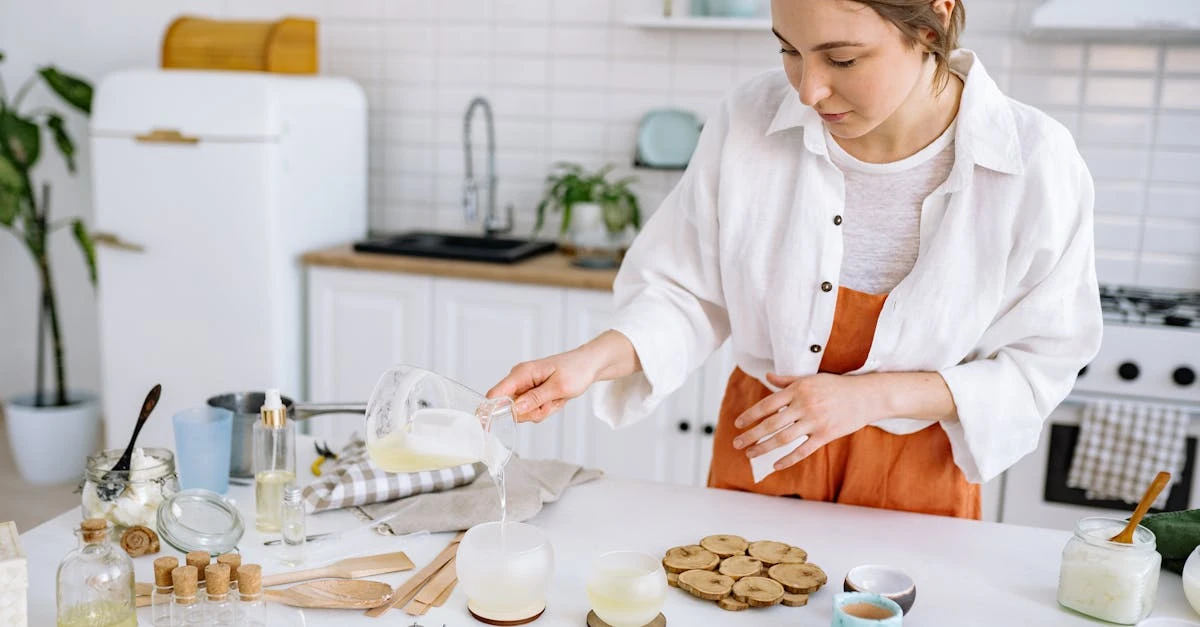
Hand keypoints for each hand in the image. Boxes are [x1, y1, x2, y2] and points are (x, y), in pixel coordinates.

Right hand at [486, 349, 600, 422]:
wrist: (589, 365)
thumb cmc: (576, 370)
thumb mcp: (558, 387)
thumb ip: (535, 398)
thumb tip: (515, 408)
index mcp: (522, 373)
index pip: (495, 394)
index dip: (489, 410)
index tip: (486, 426)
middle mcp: (519, 379)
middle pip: (511, 408)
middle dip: (532, 412)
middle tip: (550, 403)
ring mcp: (525, 387)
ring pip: (523, 411)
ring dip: (541, 411)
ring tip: (556, 398)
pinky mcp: (532, 393)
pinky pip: (532, 409)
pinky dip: (545, 409)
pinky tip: (556, 399)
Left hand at [731, 372, 884, 470]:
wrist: (866, 396)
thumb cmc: (836, 386)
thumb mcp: (810, 379)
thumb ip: (787, 381)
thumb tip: (767, 376)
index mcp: (798, 390)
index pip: (767, 404)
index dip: (750, 415)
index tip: (738, 424)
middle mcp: (804, 405)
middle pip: (771, 424)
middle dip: (751, 435)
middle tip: (737, 443)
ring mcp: (815, 421)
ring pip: (783, 438)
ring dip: (764, 448)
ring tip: (750, 454)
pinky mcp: (826, 435)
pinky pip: (803, 450)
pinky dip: (788, 459)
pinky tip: (775, 465)